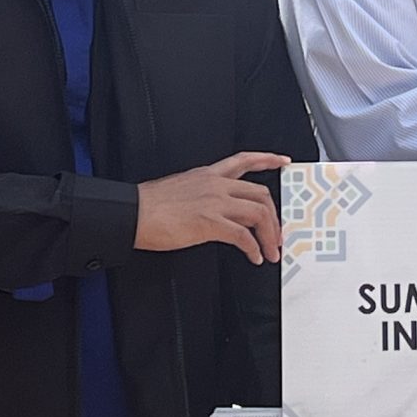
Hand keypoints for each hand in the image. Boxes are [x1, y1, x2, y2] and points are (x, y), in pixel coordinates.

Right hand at [135, 152, 290, 262]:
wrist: (132, 213)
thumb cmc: (150, 205)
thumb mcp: (182, 187)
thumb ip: (202, 192)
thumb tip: (213, 207)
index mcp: (208, 174)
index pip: (245, 160)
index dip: (268, 159)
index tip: (283, 161)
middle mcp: (216, 185)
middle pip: (261, 194)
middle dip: (274, 217)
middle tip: (277, 234)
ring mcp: (215, 203)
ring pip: (258, 214)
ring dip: (270, 235)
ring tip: (270, 251)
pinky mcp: (210, 223)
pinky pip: (243, 236)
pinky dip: (254, 248)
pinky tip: (253, 256)